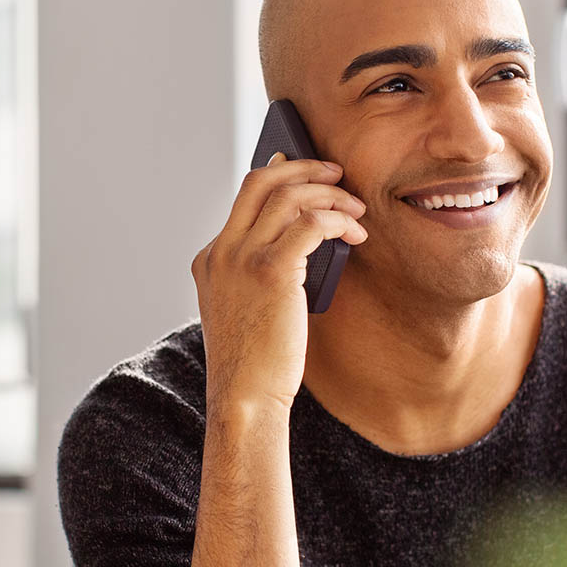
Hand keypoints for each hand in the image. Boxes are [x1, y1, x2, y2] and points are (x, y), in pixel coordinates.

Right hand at [191, 152, 366, 409]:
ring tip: (356, 209)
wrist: (244, 397)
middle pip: (261, 181)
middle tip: (337, 174)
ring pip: (288, 195)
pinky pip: (310, 222)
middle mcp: (221, 251)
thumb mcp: (245, 308)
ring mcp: (241, 258)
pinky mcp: (270, 271)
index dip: (281, 177)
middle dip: (304, 168)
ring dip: (329, 195)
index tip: (306, 173)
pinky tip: (354, 233)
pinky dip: (337, 219)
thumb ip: (260, 273)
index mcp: (210, 258)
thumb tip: (305, 242)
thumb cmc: (255, 362)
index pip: (245, 199)